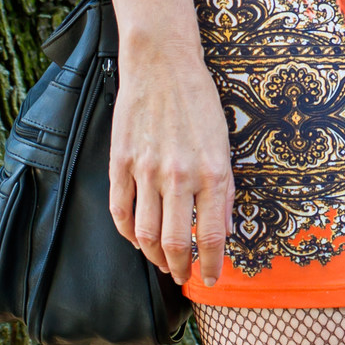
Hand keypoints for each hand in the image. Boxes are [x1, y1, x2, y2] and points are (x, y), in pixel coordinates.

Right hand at [108, 38, 234, 287]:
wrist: (162, 66)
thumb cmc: (198, 103)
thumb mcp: (224, 146)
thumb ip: (224, 192)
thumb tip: (223, 232)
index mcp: (212, 173)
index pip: (210, 237)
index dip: (210, 265)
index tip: (210, 278)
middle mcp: (179, 176)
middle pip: (174, 242)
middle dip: (180, 269)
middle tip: (182, 277)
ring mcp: (146, 170)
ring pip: (145, 234)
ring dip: (154, 257)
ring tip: (162, 263)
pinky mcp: (121, 162)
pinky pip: (120, 211)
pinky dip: (128, 234)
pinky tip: (137, 240)